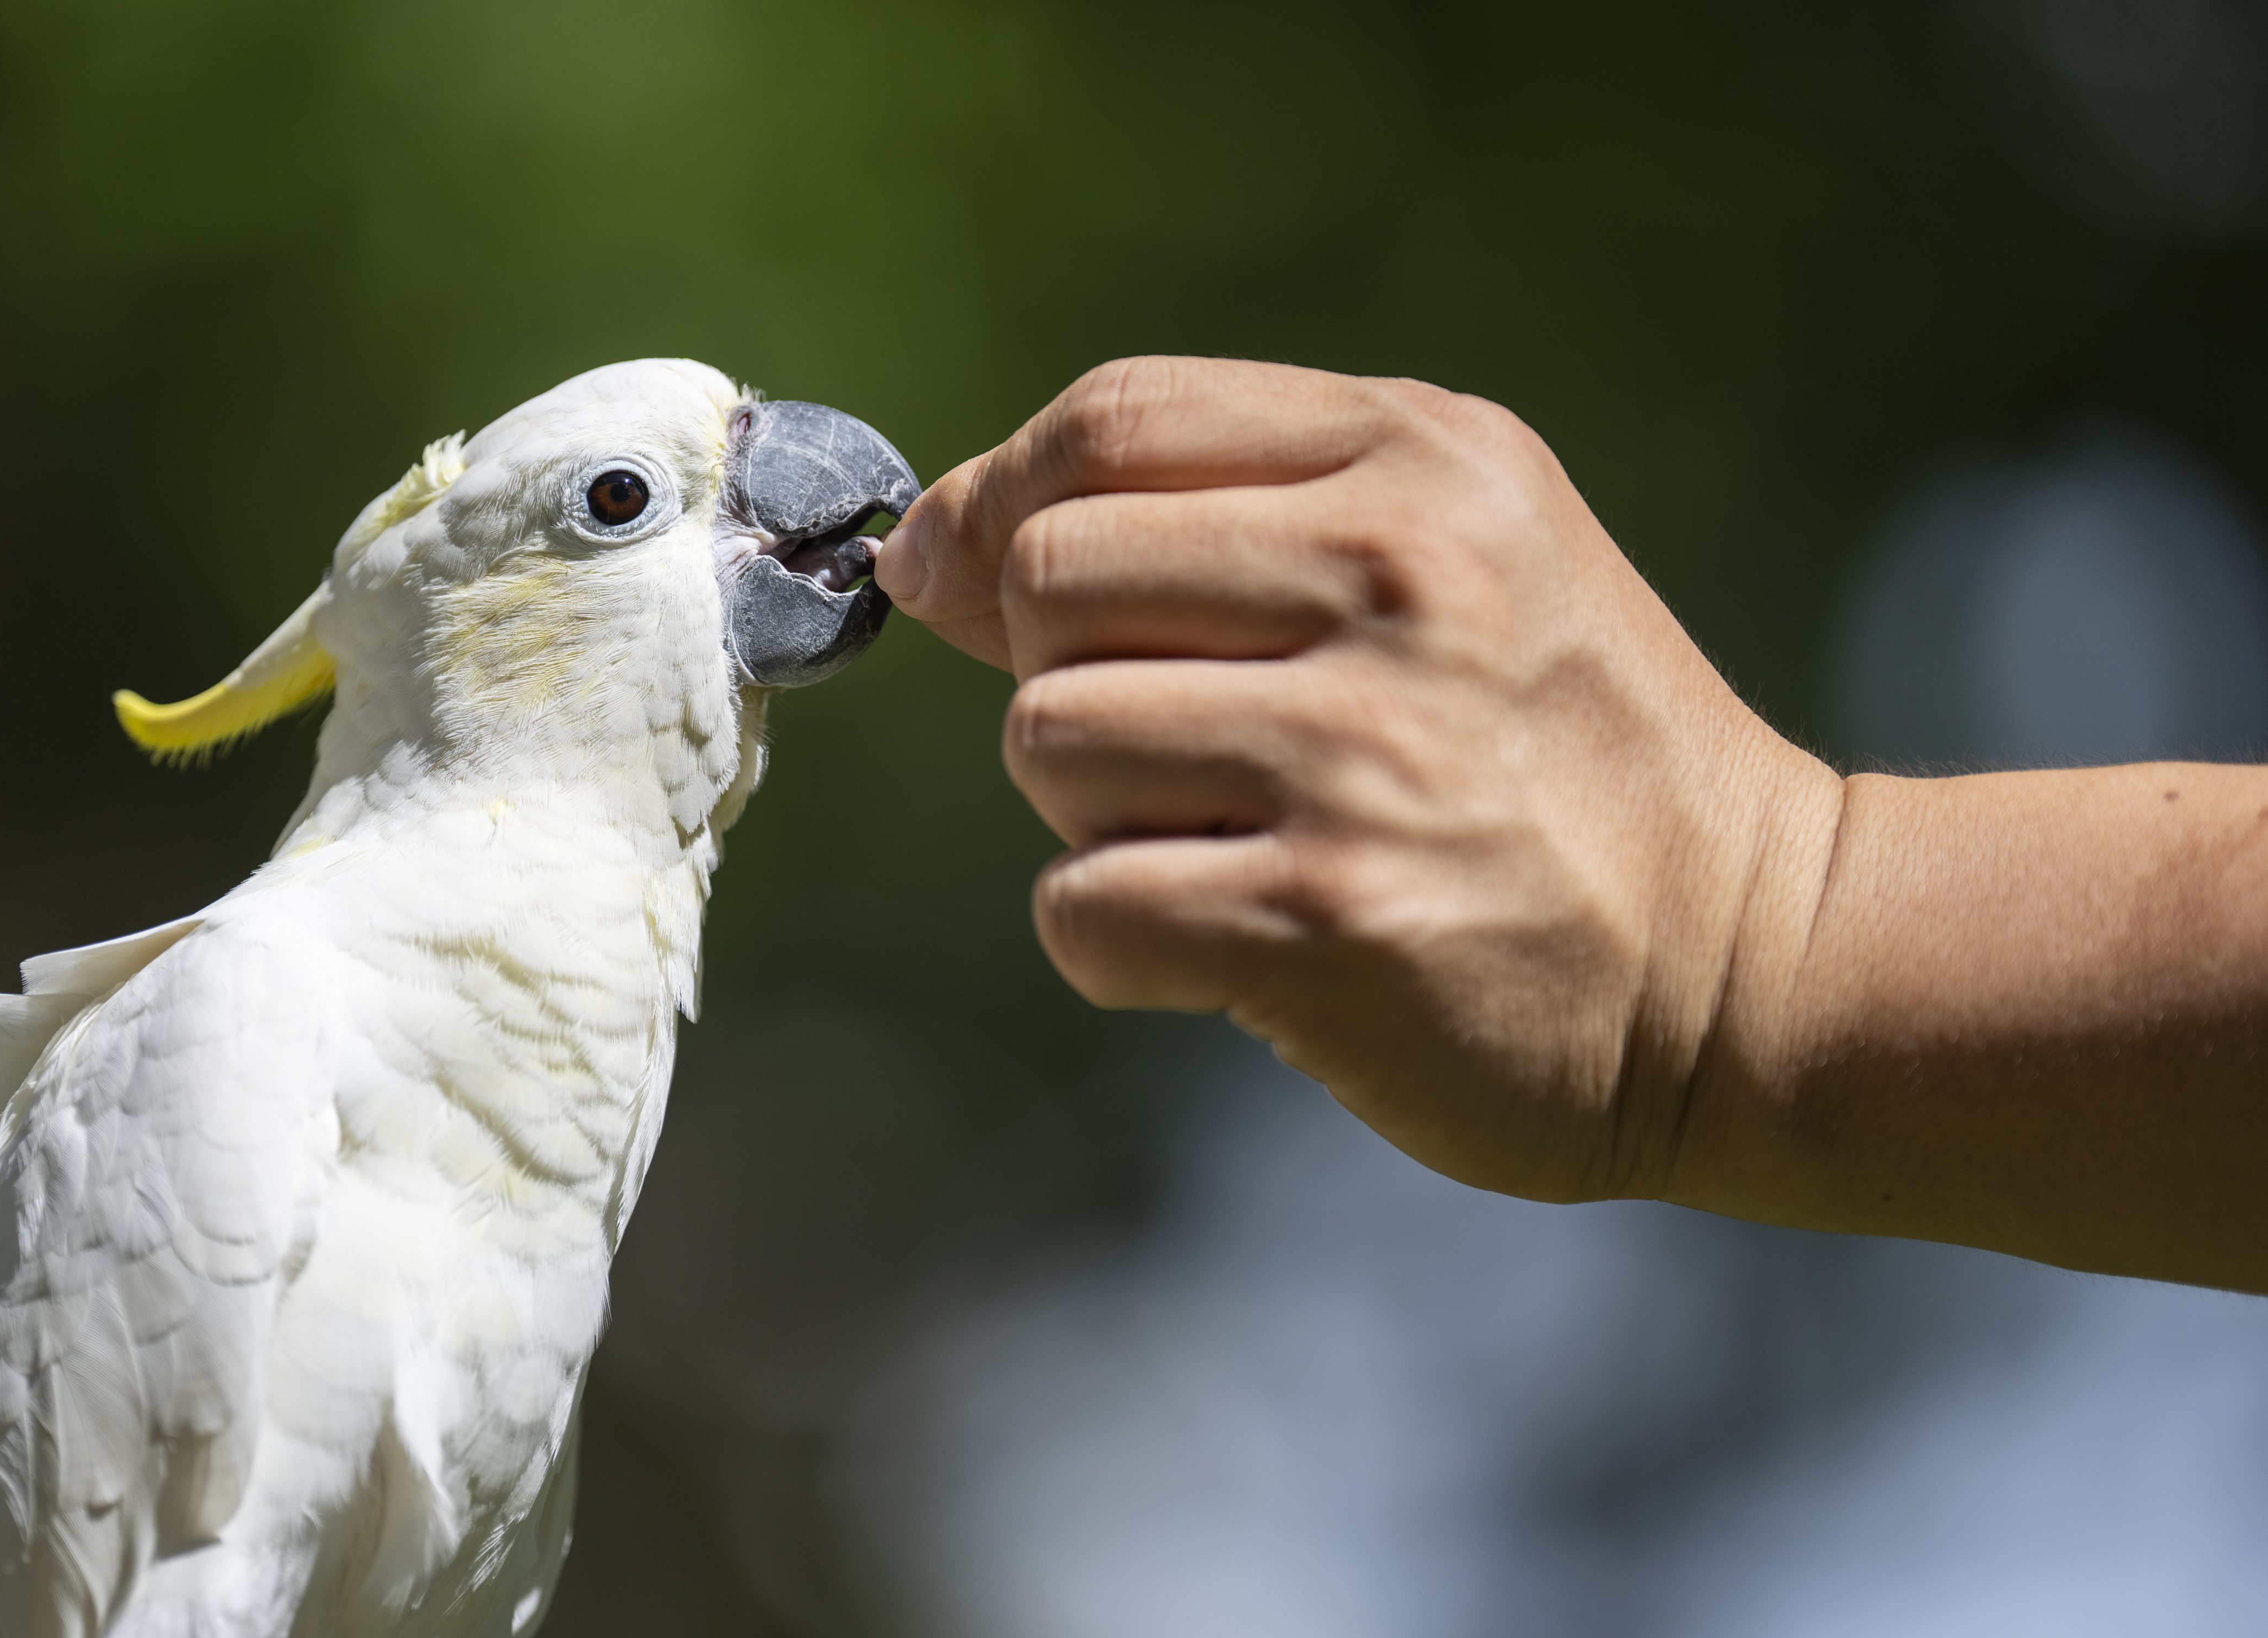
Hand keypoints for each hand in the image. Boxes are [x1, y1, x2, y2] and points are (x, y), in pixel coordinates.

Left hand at [877, 358, 1842, 1203]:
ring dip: (1098, 814)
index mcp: (1424, 463)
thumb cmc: (1558, 752)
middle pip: (1049, 581)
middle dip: (1065, 673)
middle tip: (1186, 742)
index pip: (1112, 419)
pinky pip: (1084, 908)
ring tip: (1239, 838)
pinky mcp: (1332, 920)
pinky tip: (1237, 940)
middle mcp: (1401, 582)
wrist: (1752, 960)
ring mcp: (1367, 755)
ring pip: (1046, 745)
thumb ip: (1201, 517)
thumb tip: (926, 550)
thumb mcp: (1442, 560)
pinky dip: (1121, 941)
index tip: (975, 580)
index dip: (1001, 499)